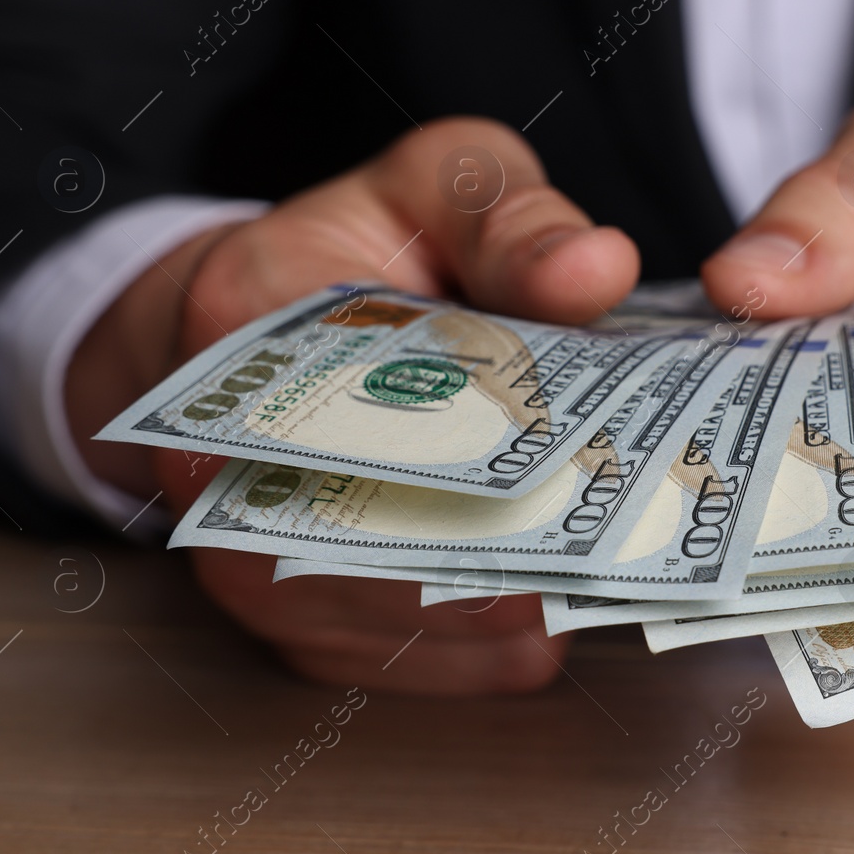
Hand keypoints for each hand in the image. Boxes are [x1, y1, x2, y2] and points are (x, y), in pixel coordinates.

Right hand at [67, 119, 639, 692]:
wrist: (260, 324)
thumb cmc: (361, 248)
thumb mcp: (437, 188)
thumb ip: (512, 220)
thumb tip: (598, 271)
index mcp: (238, 332)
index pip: (347, 419)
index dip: (471, 459)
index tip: (575, 469)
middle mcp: (217, 476)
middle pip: (384, 553)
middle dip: (520, 548)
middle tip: (636, 533)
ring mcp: (256, 568)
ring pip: (417, 628)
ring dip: (527, 602)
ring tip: (628, 559)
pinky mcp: (311, 629)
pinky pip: (426, 665)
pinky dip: (513, 638)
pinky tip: (581, 591)